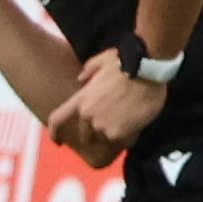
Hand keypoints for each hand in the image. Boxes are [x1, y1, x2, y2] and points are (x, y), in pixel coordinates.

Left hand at [52, 51, 166, 163]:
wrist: (147, 71)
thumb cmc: (126, 63)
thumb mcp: (102, 60)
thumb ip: (89, 70)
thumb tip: (82, 78)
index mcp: (82, 98)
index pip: (58, 119)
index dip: (55, 132)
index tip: (57, 141)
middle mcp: (88, 115)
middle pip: (86, 135)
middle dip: (95, 132)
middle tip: (111, 123)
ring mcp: (102, 126)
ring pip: (105, 138)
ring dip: (112, 133)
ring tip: (127, 121)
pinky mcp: (118, 134)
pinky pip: (120, 140)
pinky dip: (126, 136)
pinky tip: (136, 123)